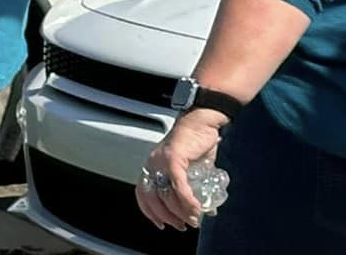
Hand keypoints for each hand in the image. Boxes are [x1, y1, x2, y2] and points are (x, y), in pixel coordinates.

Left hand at [137, 108, 226, 228]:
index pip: (143, 194)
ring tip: (194, 219)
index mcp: (153, 166)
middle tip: (183, 225)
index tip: (163, 225)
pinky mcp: (173, 157)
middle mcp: (152, 164)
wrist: (201, 121)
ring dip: (181, 212)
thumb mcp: (189, 168)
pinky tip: (195, 208)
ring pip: (166, 194)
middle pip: (153, 198)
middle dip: (168, 216)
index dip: (151, 212)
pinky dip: (186, 200)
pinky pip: (177, 185)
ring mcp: (160, 160)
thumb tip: (200, 209)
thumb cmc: (197, 143)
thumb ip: (190, 186)